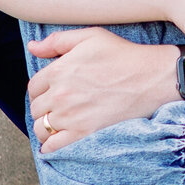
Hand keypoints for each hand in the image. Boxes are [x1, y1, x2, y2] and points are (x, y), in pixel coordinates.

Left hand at [27, 28, 176, 152]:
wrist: (152, 78)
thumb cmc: (124, 55)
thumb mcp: (90, 37)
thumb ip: (57, 41)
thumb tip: (32, 47)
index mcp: (59, 70)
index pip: (34, 87)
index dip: (41, 91)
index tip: (51, 93)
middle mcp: (60, 95)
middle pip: (36, 108)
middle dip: (44, 108)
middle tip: (58, 109)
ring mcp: (71, 116)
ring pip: (42, 128)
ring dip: (46, 127)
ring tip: (57, 125)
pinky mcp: (84, 134)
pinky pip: (54, 146)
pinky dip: (50, 147)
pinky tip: (56, 143)